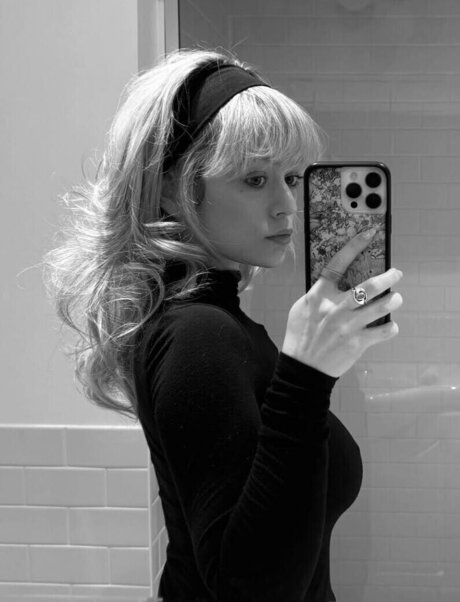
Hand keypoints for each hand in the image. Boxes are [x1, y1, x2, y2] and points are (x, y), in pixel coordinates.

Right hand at [282, 230, 402, 377]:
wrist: (302, 368)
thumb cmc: (300, 337)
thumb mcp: (301, 309)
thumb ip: (318, 296)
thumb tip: (336, 284)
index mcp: (318, 296)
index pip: (337, 264)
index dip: (354, 247)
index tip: (368, 235)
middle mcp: (334, 308)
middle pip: (368, 286)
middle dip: (388, 277)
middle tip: (396, 274)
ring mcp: (347, 325)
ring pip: (381, 306)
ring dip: (394, 299)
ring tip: (396, 298)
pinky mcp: (357, 343)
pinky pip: (383, 331)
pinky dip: (391, 327)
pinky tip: (390, 326)